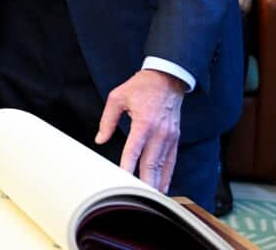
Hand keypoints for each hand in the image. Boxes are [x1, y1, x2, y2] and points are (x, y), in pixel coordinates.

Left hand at [95, 69, 186, 192]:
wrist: (167, 78)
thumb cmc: (141, 87)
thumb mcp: (117, 97)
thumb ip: (107, 120)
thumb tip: (100, 139)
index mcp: (144, 122)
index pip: (134, 150)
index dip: (127, 166)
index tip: (122, 178)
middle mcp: (159, 132)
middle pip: (151, 164)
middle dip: (144, 182)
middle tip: (137, 196)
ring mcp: (169, 137)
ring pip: (163, 166)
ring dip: (156, 182)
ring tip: (150, 197)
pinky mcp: (175, 138)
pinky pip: (171, 161)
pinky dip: (167, 174)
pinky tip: (162, 185)